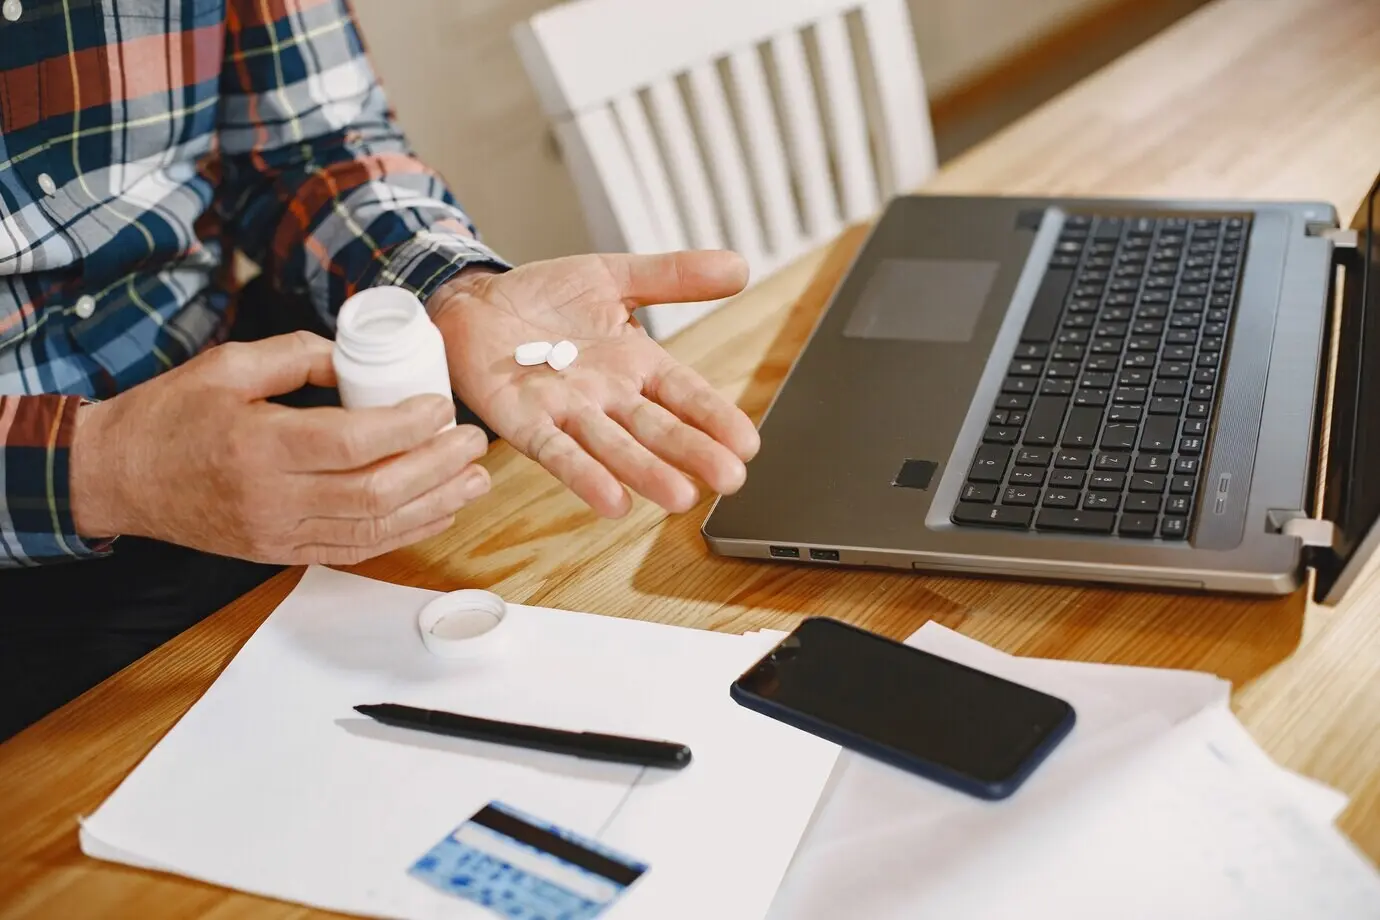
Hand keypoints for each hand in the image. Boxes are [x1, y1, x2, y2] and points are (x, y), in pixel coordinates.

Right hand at [70, 332, 490, 564]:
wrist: (119, 476)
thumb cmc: (172, 415)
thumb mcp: (228, 365)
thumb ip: (299, 356)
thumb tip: (361, 358)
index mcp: (259, 444)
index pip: (353, 442)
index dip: (408, 427)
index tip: (442, 407)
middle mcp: (272, 497)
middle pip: (375, 492)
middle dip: (437, 468)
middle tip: (475, 443)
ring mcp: (277, 533)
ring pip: (373, 529)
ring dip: (434, 506)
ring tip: (474, 480)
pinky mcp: (280, 552)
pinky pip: (354, 549)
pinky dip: (402, 533)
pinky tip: (435, 511)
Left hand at [429, 253, 759, 517]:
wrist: (475, 301)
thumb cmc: (546, 297)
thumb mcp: (615, 275)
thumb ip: (673, 276)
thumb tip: (739, 267)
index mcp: (636, 364)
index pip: (686, 394)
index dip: (715, 417)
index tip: (748, 443)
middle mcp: (609, 396)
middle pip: (658, 429)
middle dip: (693, 453)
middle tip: (730, 480)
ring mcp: (569, 412)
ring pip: (615, 447)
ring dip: (646, 472)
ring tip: (679, 497)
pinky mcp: (525, 422)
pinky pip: (558, 452)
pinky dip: (584, 476)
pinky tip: (613, 502)